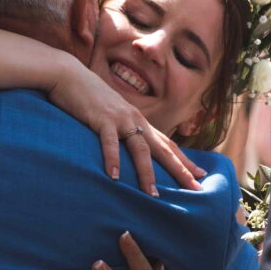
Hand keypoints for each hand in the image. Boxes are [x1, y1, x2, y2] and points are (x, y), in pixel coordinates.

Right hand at [48, 60, 205, 194]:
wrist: (70, 75)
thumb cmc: (89, 97)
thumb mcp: (112, 114)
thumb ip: (122, 129)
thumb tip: (128, 149)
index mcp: (139, 120)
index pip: (167, 143)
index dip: (184, 159)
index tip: (199, 174)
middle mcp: (135, 120)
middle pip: (163, 149)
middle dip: (180, 169)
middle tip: (194, 188)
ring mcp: (120, 119)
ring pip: (140, 149)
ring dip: (147, 173)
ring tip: (152, 194)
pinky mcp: (101, 119)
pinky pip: (109, 143)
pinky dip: (113, 160)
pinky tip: (114, 177)